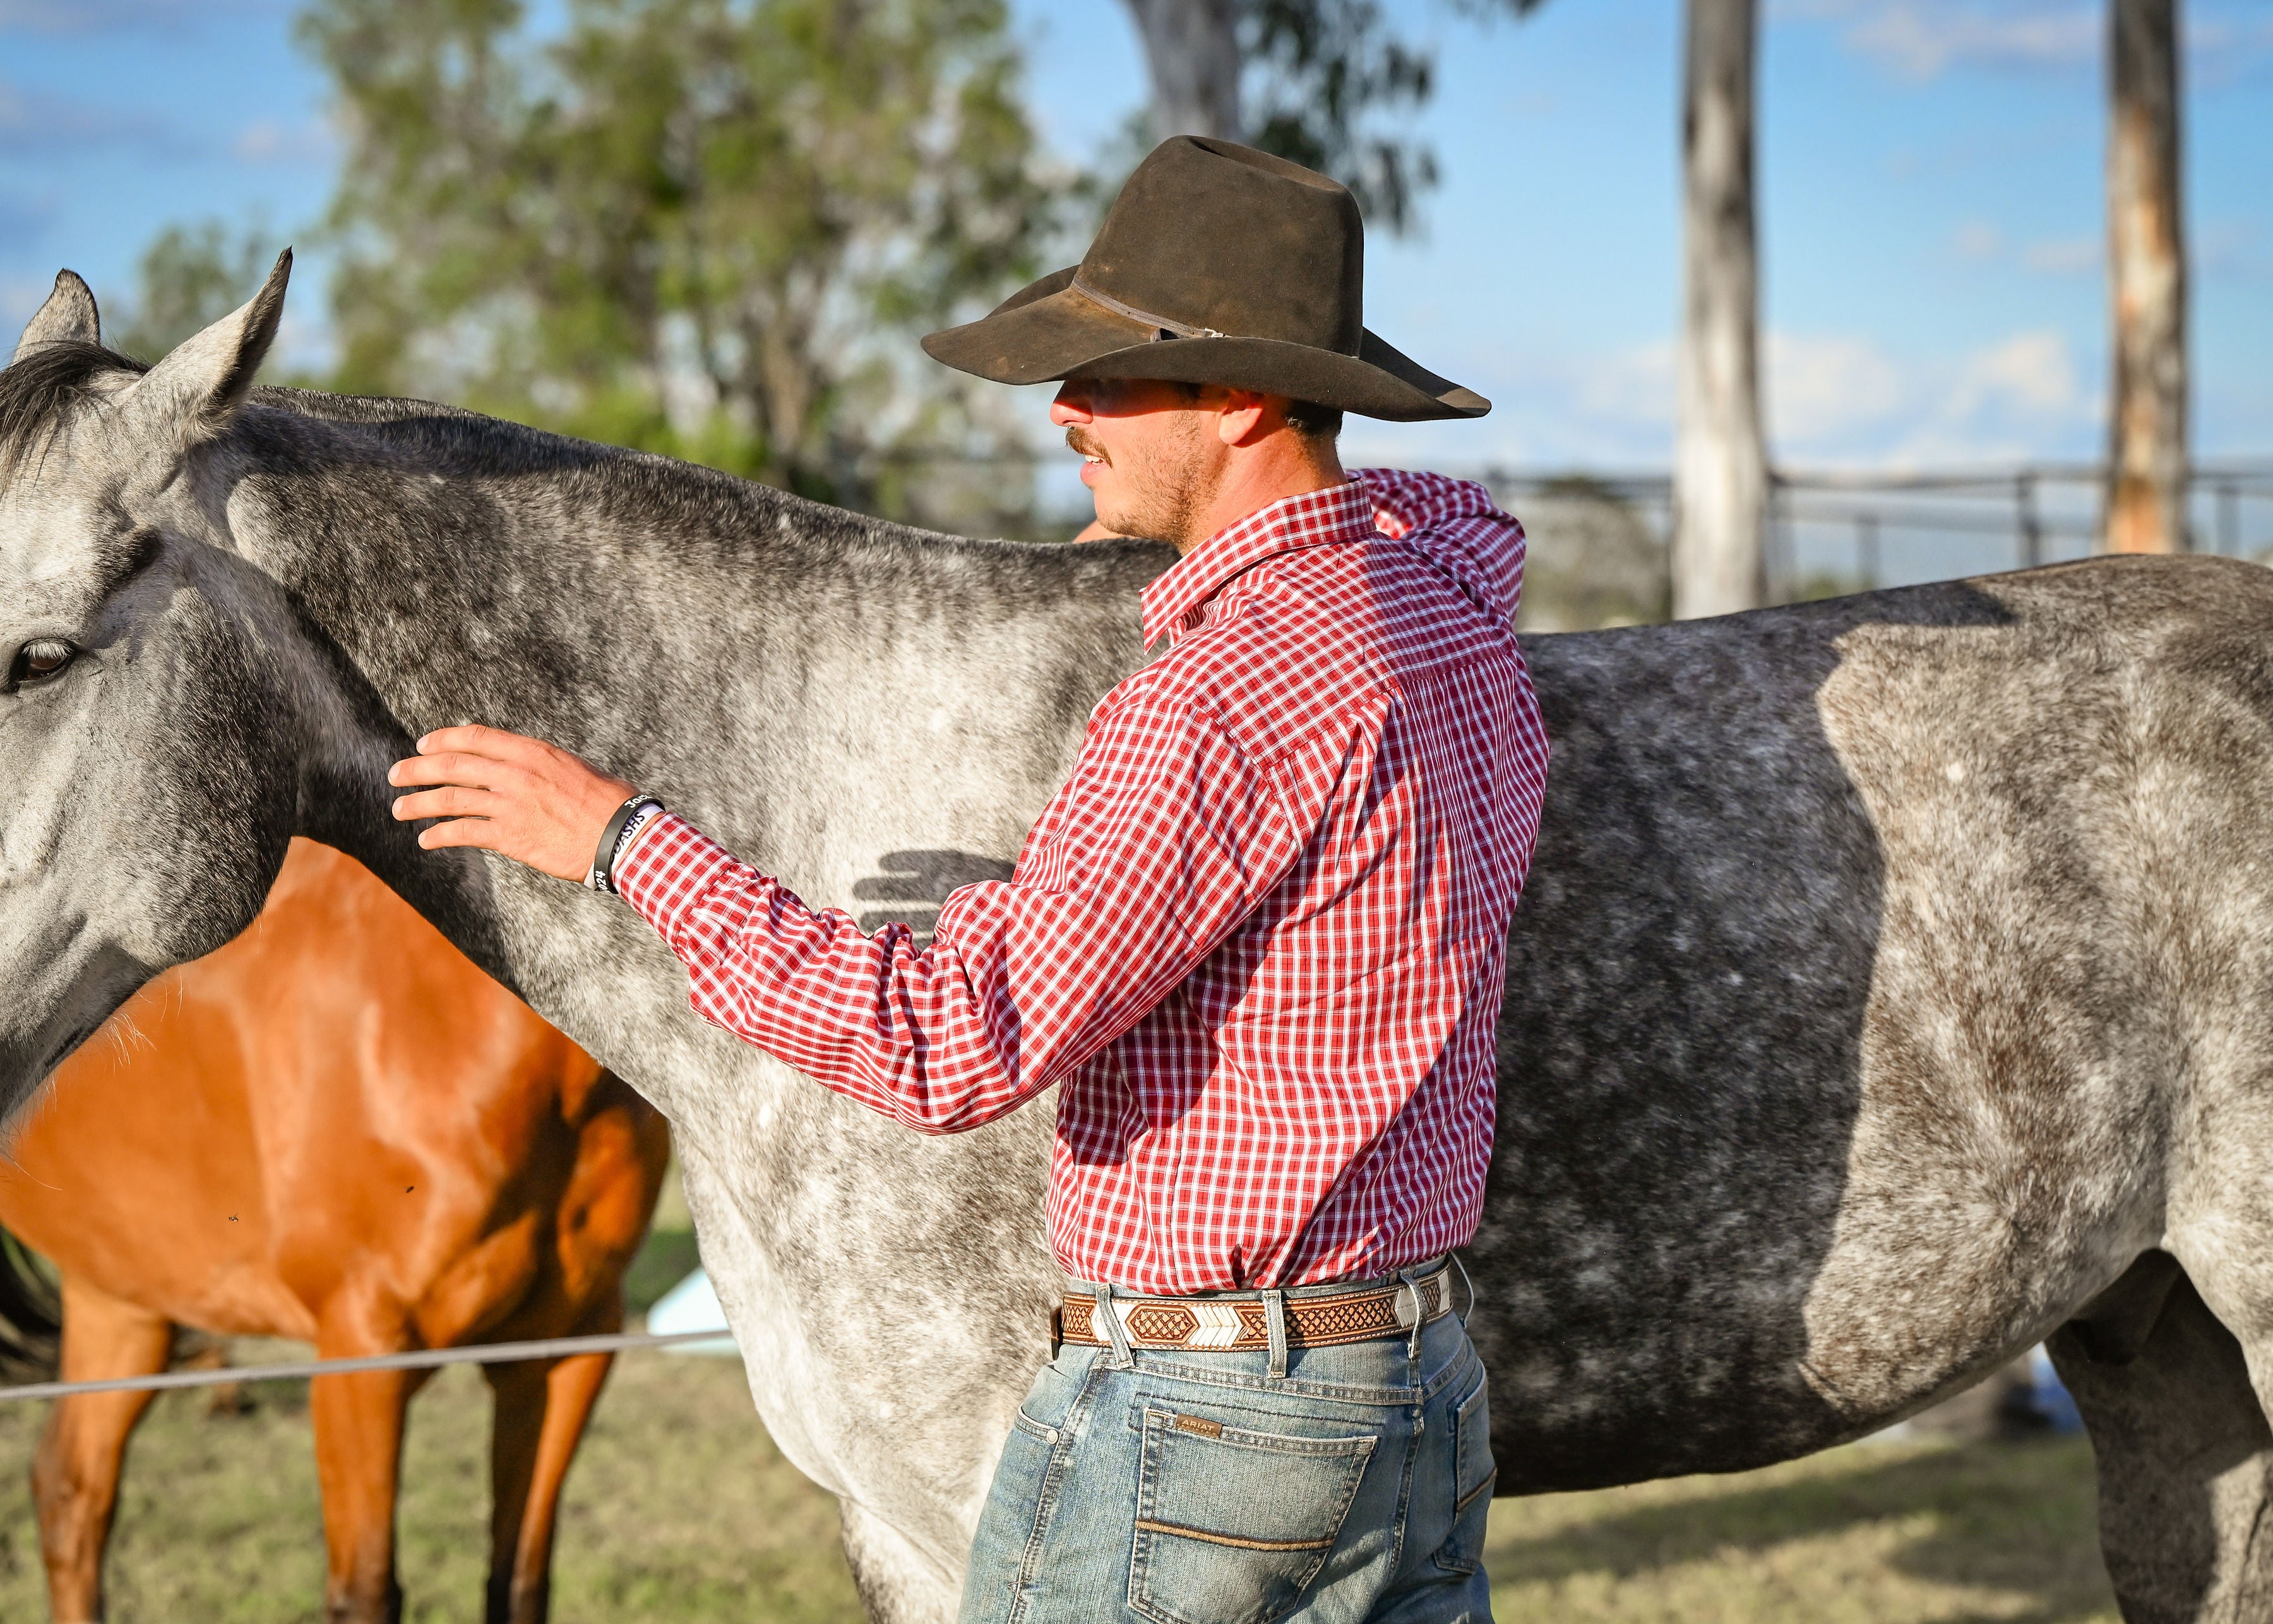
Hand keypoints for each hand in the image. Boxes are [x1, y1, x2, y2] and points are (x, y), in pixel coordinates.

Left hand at [388, 725, 635, 882]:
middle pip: (453, 764)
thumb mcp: (574, 768)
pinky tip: (427, 841)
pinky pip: (464, 832)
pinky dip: (440, 836)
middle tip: (396, 775)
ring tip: (399, 810)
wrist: (622, 835)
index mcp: (533, 752)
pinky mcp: (511, 836)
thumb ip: (542, 765)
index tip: (424, 745)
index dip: (443, 739)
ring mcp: (511, 804)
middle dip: (418, 769)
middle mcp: (516, 773)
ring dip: (418, 804)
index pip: (475, 737)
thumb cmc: (608, 803)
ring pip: (450, 799)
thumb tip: (521, 765)